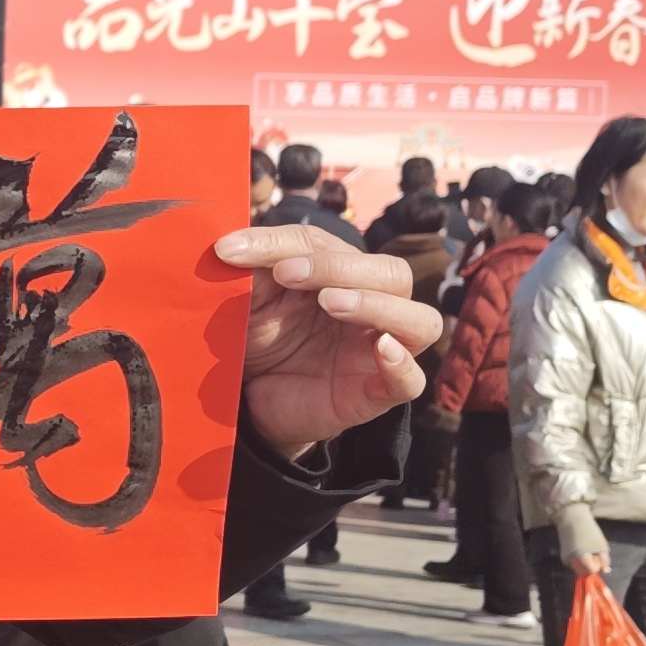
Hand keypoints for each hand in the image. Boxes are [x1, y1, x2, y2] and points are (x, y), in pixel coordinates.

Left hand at [208, 227, 441, 459]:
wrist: (254, 402)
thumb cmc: (262, 341)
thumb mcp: (251, 301)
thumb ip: (249, 271)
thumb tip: (226, 245)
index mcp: (343, 275)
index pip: (328, 245)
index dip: (282, 243)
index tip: (232, 250)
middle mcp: (373, 307)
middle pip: (392, 273)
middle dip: (339, 267)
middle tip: (286, 273)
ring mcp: (380, 351)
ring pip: (419, 320)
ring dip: (377, 304)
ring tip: (330, 302)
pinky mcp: (378, 393)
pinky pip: (411, 380)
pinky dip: (402, 364)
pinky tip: (381, 348)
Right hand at [555, 503, 610, 574]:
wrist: (571, 518)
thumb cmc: (589, 531)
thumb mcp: (602, 544)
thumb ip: (605, 560)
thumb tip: (606, 571)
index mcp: (581, 557)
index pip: (592, 571)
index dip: (597, 565)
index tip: (598, 555)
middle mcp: (571, 561)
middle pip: (585, 573)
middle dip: (591, 566)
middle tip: (594, 553)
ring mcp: (566, 559)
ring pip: (579, 569)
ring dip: (586, 564)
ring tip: (587, 550)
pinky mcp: (563, 557)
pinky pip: (574, 564)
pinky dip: (579, 561)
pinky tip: (580, 549)